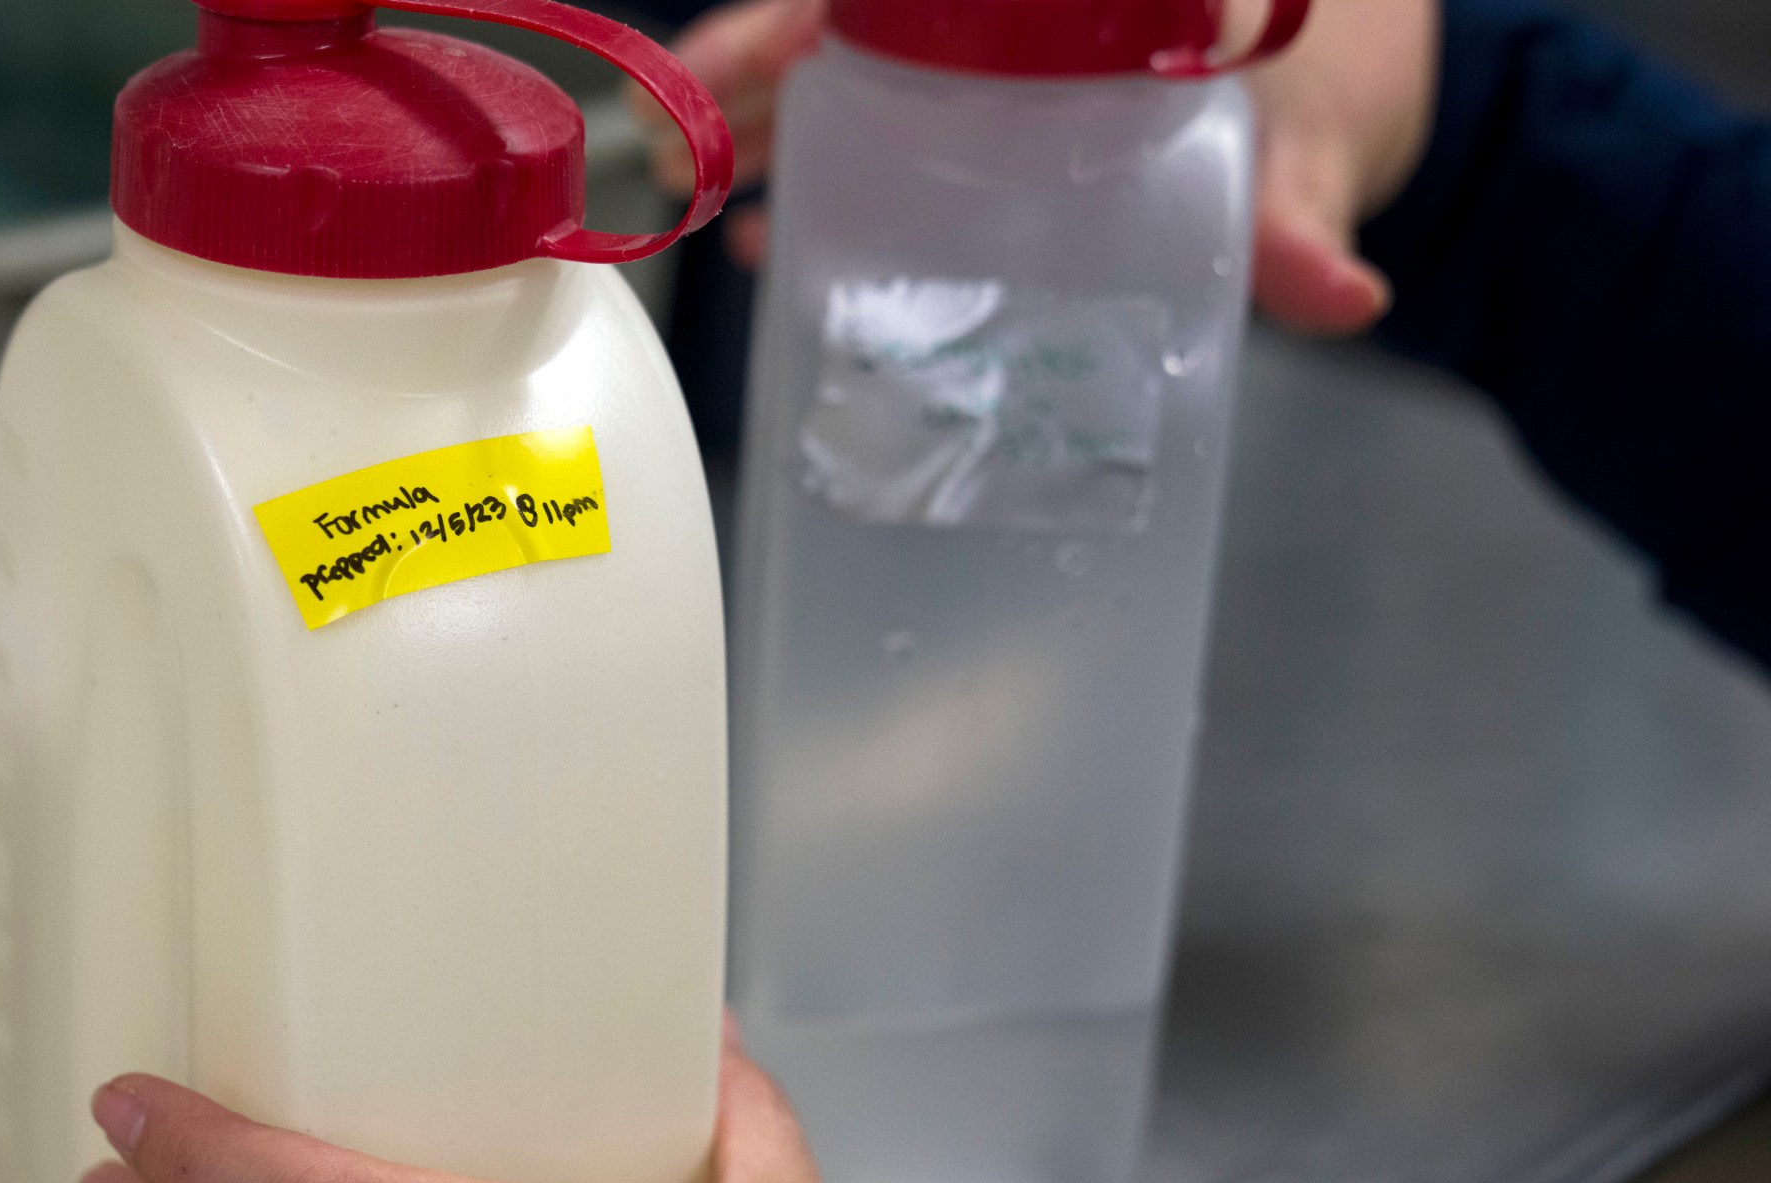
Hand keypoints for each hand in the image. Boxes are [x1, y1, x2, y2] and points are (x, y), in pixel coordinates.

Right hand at [628, 0, 1440, 335]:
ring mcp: (992, 83)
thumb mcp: (1316, 143)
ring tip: (695, 196)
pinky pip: (880, 150)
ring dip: (767, 137)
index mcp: (1071, 12)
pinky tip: (773, 246)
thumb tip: (1340, 297)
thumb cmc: (1332, 82)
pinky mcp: (989, 145)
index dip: (812, 20)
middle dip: (754, 77)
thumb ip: (1306, 217)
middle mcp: (1013, 30)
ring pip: (849, 88)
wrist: (1358, 93)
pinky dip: (822, 188)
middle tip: (682, 149)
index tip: (760, 56)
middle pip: (852, 30)